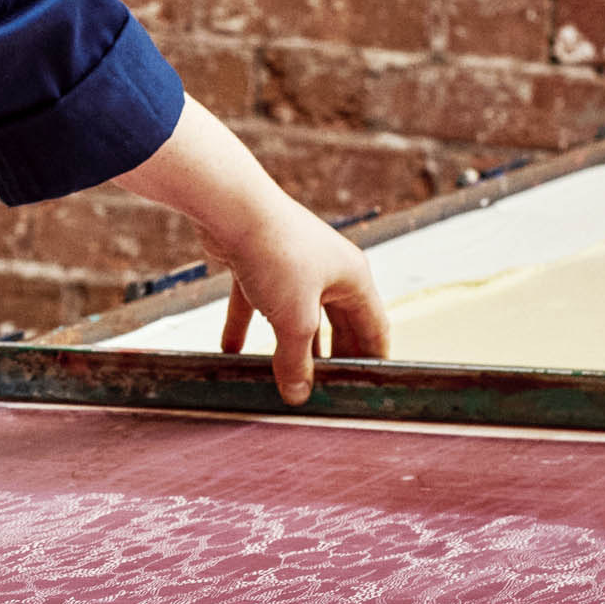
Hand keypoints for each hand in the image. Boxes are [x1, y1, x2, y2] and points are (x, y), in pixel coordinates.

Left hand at [116, 99, 389, 403]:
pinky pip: (255, 304)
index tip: (366, 391)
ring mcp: (292, 267)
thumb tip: (298, 395)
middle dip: (331, 359)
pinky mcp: (257, 265)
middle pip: (336, 324)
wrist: (231, 207)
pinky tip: (230, 354)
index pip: (374, 328)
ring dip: (289, 347)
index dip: (373, 361)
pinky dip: (245, 327)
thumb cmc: (278, 256)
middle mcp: (327, 271)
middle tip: (326, 393)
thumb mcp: (294, 319)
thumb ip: (296, 361)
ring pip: (295, 316)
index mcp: (352, 279)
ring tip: (285, 379)